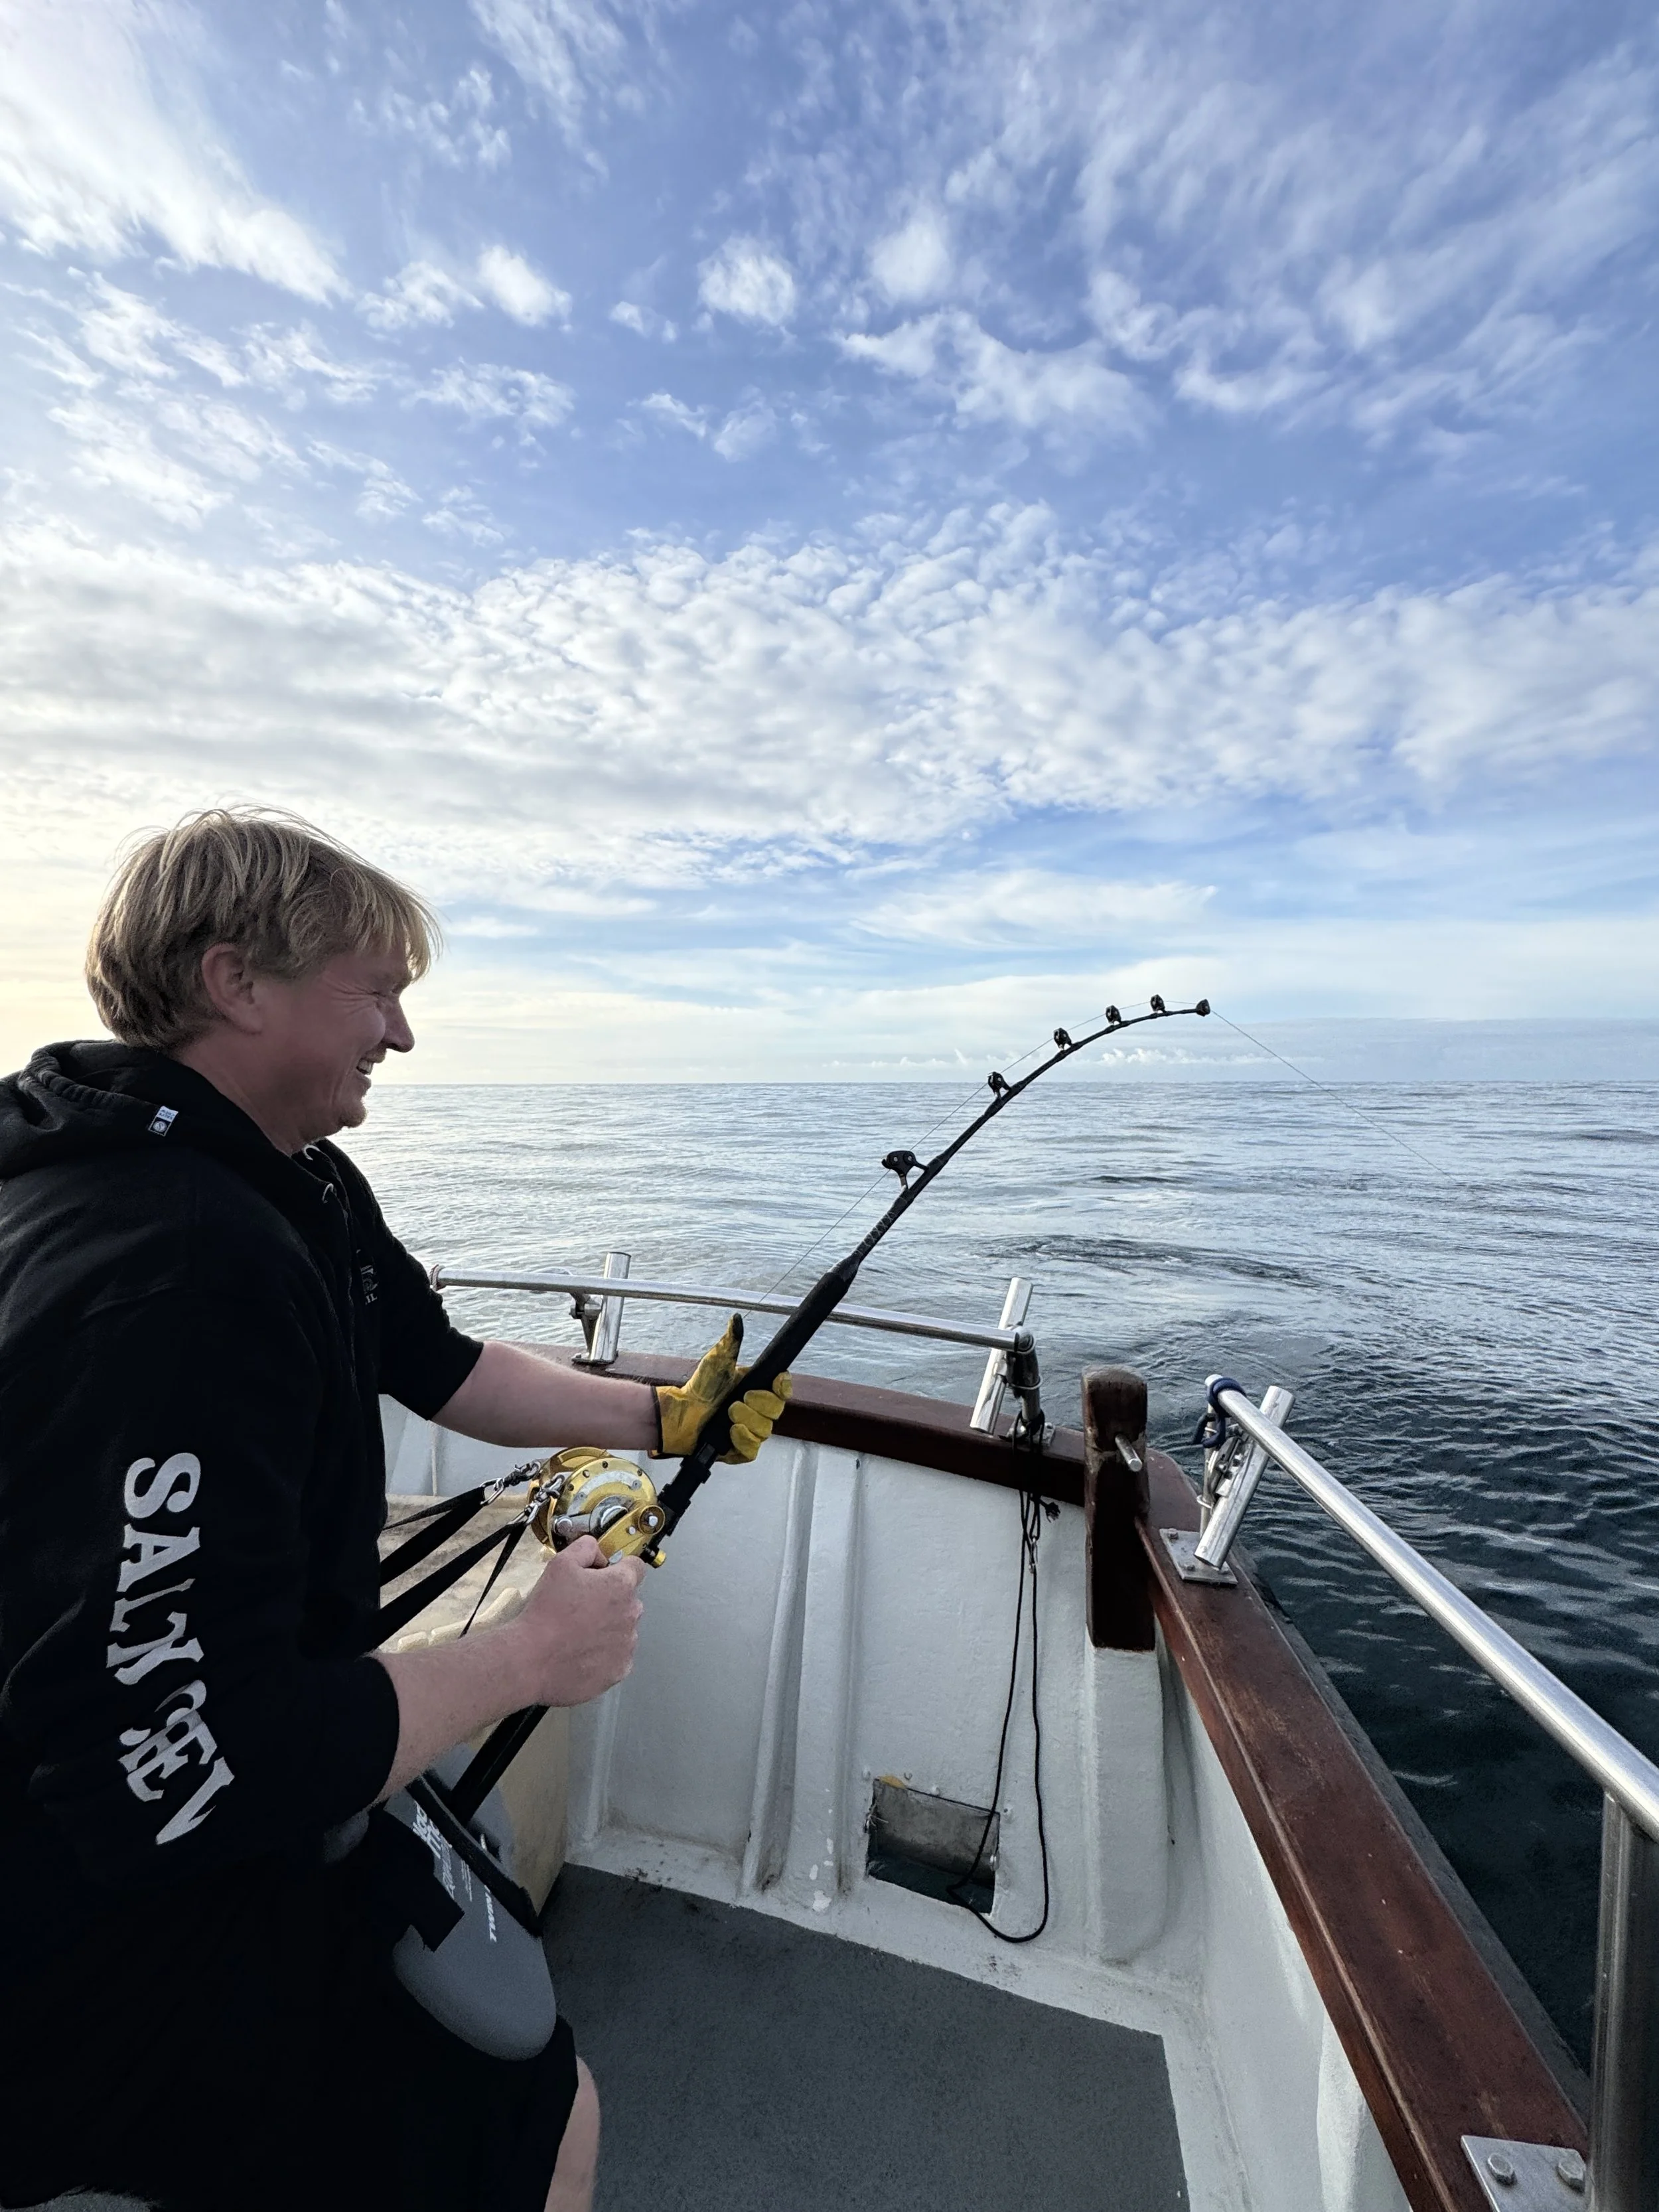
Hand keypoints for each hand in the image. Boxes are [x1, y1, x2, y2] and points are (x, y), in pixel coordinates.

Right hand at [506, 1536, 644, 1706]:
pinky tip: (580, 1654)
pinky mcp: (619, 1670)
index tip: (599, 1576)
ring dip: (607, 1629)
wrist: (532, 1659)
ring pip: (623, 1629)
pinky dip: (604, 1655)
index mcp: (622, 1585)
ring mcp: (627, 1645)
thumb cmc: (546, 1610)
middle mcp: (632, 1614)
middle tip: (579, 1607)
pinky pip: (617, 1657)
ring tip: (577, 1634)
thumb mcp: (560, 1563)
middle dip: (610, 1600)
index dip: (617, 1568)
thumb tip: (598, 1553)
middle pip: (628, 1600)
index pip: (635, 1567)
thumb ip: (586, 1548)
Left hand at [653, 1314, 792, 1461]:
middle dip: (758, 1404)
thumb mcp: (717, 1361)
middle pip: (776, 1411)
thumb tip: (736, 1319)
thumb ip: (731, 1341)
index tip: (777, 1381)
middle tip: (738, 1399)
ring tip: (728, 1415)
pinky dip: (743, 1440)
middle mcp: (758, 1411)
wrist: (681, 1412)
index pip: (783, 1388)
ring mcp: (750, 1431)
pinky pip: (753, 1450)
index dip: (783, 1386)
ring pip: (765, 1430)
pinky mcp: (740, 1450)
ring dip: (747, 1421)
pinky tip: (731, 1432)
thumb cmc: (700, 1387)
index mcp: (758, 1389)